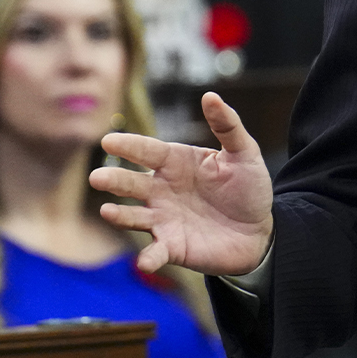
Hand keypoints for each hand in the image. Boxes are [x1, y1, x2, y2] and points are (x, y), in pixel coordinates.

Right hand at [90, 93, 275, 274]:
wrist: (260, 232)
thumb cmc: (248, 189)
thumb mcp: (244, 153)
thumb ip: (227, 125)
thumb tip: (210, 96)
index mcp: (176, 163)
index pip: (148, 151)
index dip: (129, 146)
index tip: (109, 141)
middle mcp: (163, 190)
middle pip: (133, 183)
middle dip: (115, 180)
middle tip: (97, 178)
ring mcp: (164, 219)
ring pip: (135, 216)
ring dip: (120, 215)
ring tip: (107, 211)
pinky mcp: (172, 247)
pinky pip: (156, 252)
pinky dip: (148, 258)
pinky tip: (143, 261)